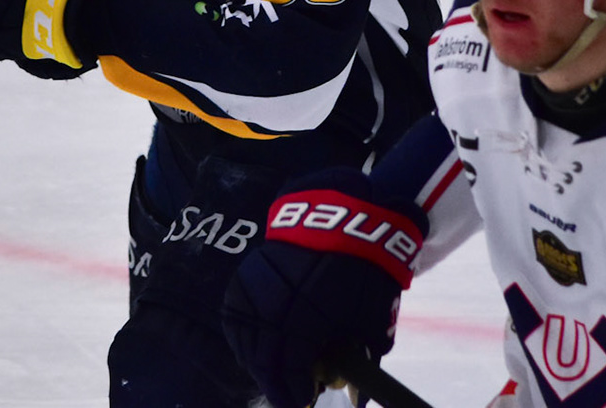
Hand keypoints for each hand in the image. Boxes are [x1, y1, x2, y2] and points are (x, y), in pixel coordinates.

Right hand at [222, 170, 426, 407]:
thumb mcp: (370, 321)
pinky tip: (255, 343)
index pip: (288, 373)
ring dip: (255, 361)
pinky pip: (235, 315)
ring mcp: (253, 291)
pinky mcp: (244, 275)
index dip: (294, 394)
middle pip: (261, 360)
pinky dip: (244, 335)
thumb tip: (356, 396)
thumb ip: (361, 361)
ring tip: (272, 371)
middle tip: (288, 394)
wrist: (343, 217)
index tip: (302, 403)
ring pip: (242, 339)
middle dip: (274, 383)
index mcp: (302, 323)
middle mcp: (270, 309)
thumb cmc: (362, 272)